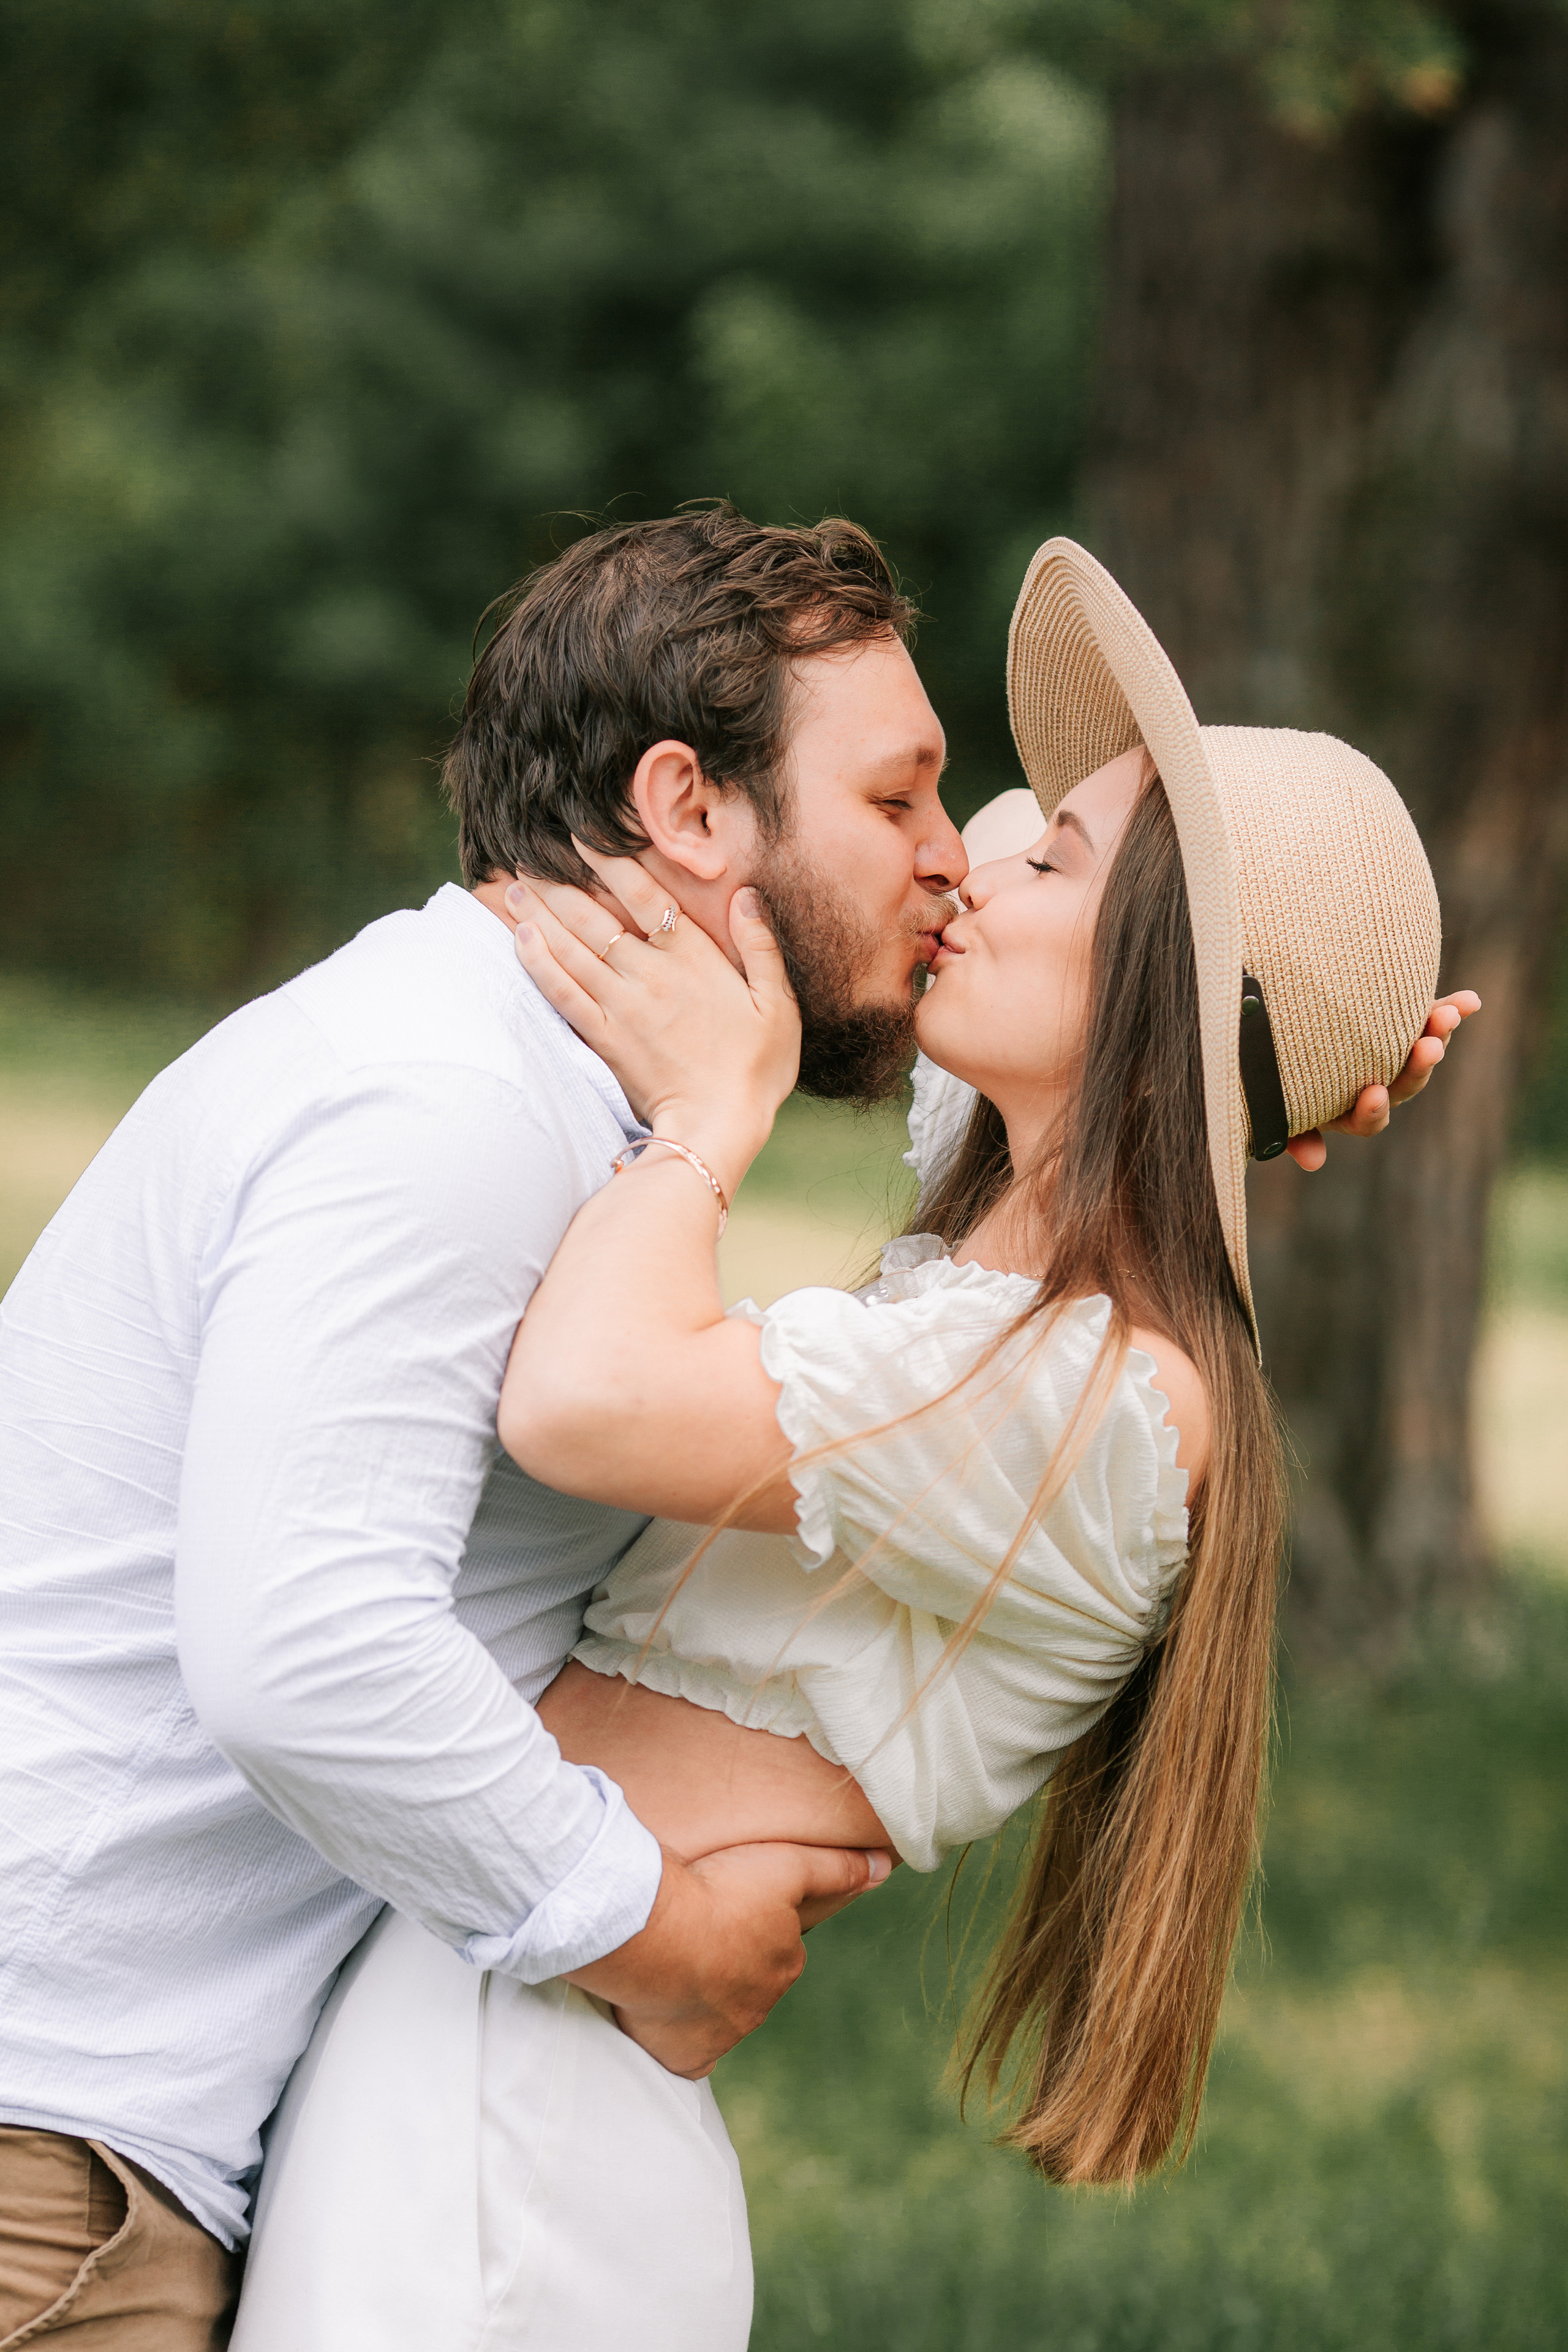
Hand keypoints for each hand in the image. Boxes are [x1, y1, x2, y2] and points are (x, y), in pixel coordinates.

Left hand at [507, 847, 800, 1194]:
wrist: (719, 1127)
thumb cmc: (757, 1067)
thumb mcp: (779, 1004)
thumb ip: (760, 946)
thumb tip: (747, 896)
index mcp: (692, 957)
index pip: (642, 893)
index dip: (608, 858)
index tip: (580, 834)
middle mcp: (649, 973)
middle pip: (592, 916)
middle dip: (557, 881)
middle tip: (528, 853)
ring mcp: (621, 1006)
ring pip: (570, 948)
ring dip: (538, 913)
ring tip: (513, 885)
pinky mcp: (603, 1038)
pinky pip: (562, 993)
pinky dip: (538, 963)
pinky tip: (520, 939)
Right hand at [567, 1839, 893, 2077]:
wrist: (654, 1936)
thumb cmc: (719, 1893)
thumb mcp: (786, 1865)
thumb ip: (834, 1869)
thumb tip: (883, 1867)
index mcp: (785, 1964)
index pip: (777, 1946)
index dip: (753, 1923)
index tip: (728, 1905)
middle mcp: (759, 2007)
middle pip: (748, 1981)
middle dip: (730, 1961)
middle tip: (698, 1931)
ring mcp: (722, 2036)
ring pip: (717, 2013)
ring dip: (703, 1993)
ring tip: (674, 1960)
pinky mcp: (685, 2056)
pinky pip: (689, 2052)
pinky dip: (681, 2035)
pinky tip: (668, 2013)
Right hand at [1284, 990, 1480, 1170]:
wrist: (1274, 1021)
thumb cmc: (1267, 1069)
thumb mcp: (1274, 1102)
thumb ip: (1293, 1131)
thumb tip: (1315, 1162)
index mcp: (1345, 1111)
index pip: (1368, 1121)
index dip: (1372, 1111)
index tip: (1372, 1093)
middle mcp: (1376, 1087)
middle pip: (1406, 1086)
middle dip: (1419, 1066)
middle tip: (1429, 1046)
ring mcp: (1394, 1055)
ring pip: (1422, 1051)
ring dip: (1438, 1033)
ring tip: (1450, 1013)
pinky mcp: (1404, 1024)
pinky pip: (1431, 1019)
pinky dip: (1453, 1009)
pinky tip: (1472, 1001)